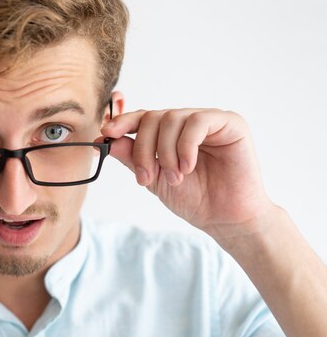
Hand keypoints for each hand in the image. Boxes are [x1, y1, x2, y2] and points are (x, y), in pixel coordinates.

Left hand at [101, 108, 275, 240]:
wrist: (224, 219)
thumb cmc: (193, 199)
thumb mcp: (153, 178)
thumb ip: (132, 157)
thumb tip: (104, 138)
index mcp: (169, 133)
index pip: (142, 117)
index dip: (123, 122)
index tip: (107, 132)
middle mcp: (187, 122)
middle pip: (153, 117)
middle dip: (144, 149)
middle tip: (147, 177)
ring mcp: (209, 120)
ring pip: (172, 118)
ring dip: (166, 152)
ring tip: (174, 178)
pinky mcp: (230, 124)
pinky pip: (198, 122)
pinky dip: (186, 146)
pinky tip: (187, 167)